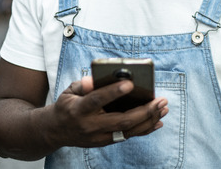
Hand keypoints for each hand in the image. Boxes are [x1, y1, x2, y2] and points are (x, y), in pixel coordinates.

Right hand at [46, 76, 168, 147]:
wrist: (56, 131)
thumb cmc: (67, 105)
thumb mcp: (70, 91)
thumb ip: (84, 84)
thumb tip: (96, 78)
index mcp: (79, 109)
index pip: (96, 100)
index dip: (113, 92)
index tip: (130, 84)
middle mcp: (90, 126)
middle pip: (121, 120)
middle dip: (144, 110)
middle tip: (161, 100)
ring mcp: (99, 137)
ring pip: (128, 131)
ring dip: (149, 120)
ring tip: (164, 108)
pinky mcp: (106, 142)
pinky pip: (128, 136)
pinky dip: (145, 129)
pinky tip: (158, 121)